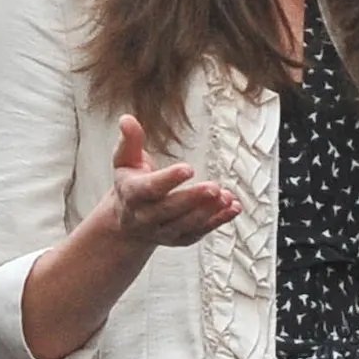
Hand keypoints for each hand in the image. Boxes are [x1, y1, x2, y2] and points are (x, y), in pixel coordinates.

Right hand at [108, 114, 240, 246]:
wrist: (126, 223)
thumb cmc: (130, 184)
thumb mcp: (125, 160)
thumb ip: (130, 140)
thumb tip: (127, 119)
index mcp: (132, 194)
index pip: (150, 188)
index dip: (168, 179)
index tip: (188, 168)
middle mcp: (146, 216)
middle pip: (170, 209)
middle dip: (193, 199)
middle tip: (214, 187)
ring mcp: (163, 230)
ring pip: (186, 224)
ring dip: (208, 212)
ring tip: (227, 197)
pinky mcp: (179, 239)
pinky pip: (200, 232)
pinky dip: (218, 222)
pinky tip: (233, 208)